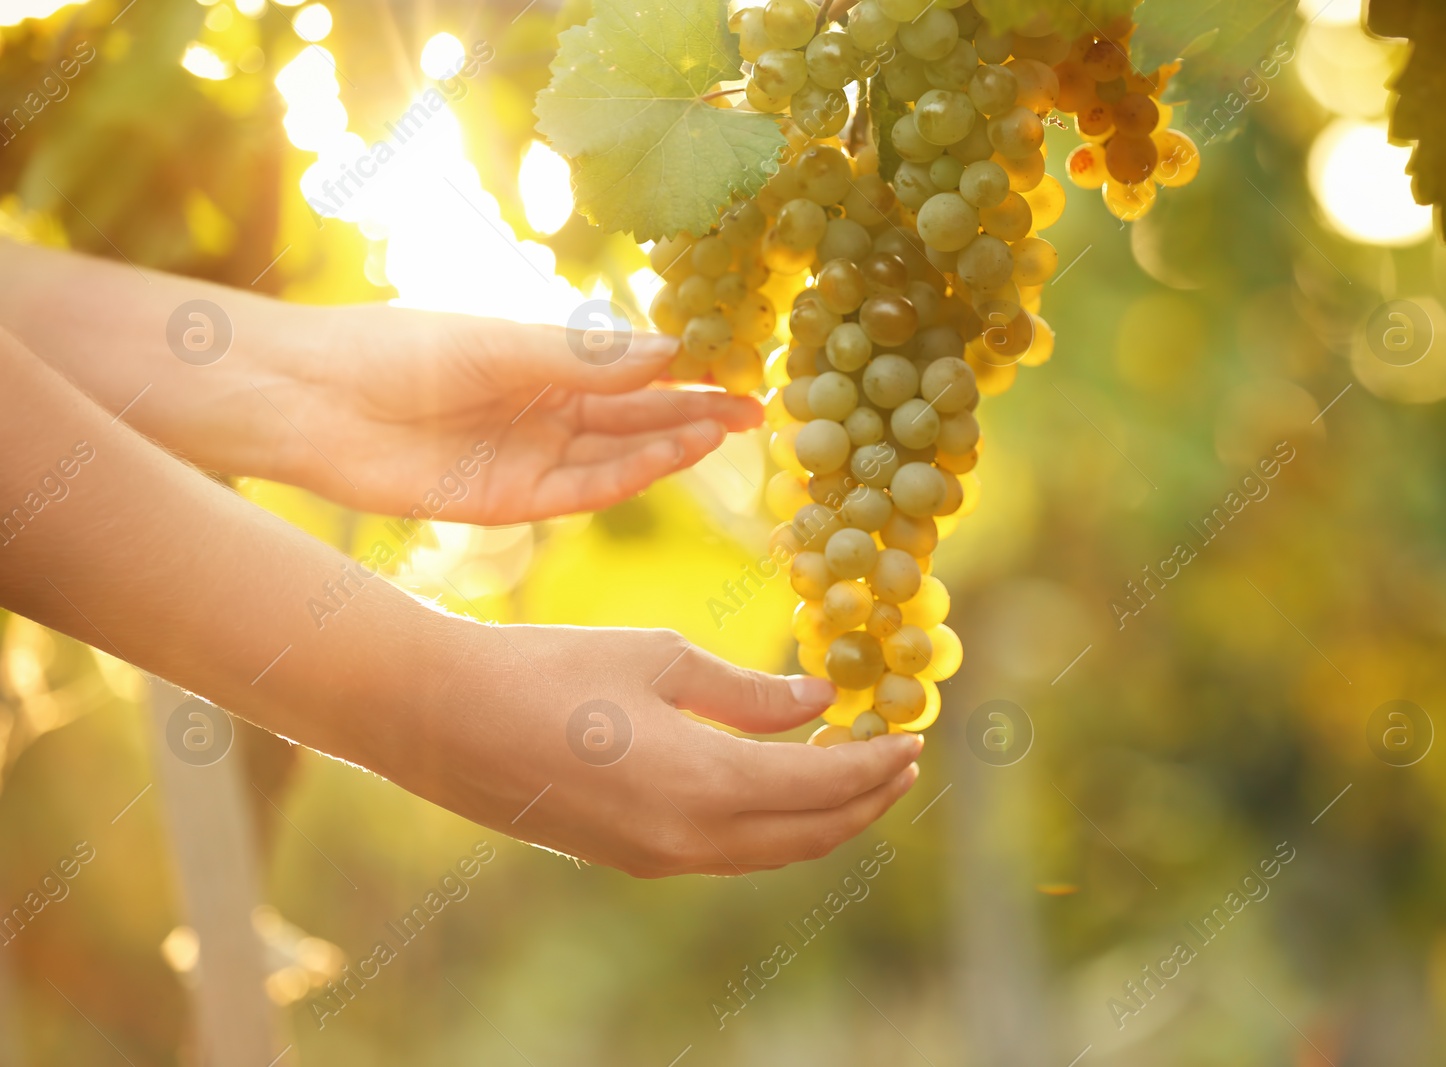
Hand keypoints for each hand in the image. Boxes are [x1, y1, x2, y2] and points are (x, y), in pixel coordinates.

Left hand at [250, 303, 762, 521]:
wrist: (316, 401)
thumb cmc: (398, 350)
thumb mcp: (501, 344)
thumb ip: (584, 357)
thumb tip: (671, 348)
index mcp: (542, 362)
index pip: (631, 369)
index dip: (686, 369)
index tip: (738, 362)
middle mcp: (545, 412)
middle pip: (636, 414)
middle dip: (696, 410)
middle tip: (757, 406)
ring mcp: (531, 457)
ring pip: (619, 454)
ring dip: (673, 442)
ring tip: (726, 426)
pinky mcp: (512, 500)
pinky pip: (585, 488)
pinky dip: (631, 473)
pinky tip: (671, 453)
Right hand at [393, 624, 922, 876]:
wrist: (441, 719)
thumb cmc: (550, 668)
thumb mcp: (660, 661)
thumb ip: (748, 691)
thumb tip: (819, 702)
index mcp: (701, 786)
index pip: (821, 786)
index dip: (875, 763)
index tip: (915, 736)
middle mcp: (687, 840)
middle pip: (809, 835)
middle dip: (865, 800)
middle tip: (902, 761)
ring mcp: (656, 857)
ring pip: (770, 852)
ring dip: (823, 818)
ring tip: (857, 774)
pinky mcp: (630, 855)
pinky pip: (728, 852)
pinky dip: (773, 825)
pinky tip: (780, 786)